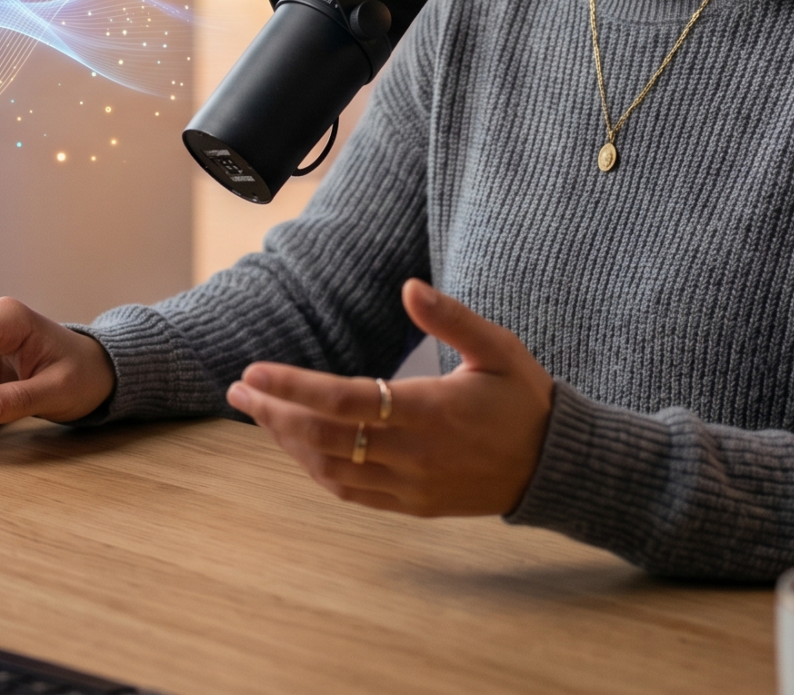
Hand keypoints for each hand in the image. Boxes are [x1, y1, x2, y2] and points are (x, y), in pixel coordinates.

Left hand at [225, 279, 554, 517]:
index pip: (345, 401)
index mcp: (431, 411)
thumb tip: (409, 287)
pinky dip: (315, 469)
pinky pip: (350, 492)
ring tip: (259, 412)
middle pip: (323, 438)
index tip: (253, 371)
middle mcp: (414, 454)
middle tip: (238, 389)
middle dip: (273, 412)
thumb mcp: (498, 348)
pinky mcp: (412, 505)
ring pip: (329, 469)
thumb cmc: (525, 398)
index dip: (294, 387)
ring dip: (287, 442)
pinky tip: (296, 445)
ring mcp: (411, 485)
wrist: (555, 465)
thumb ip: (451, 317)